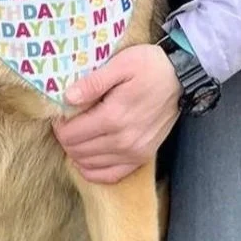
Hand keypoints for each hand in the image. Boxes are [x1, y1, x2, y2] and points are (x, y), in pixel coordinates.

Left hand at [54, 44, 181, 184]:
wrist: (180, 78)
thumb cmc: (149, 66)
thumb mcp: (121, 64)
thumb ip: (93, 82)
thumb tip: (67, 98)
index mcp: (113, 117)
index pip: (70, 134)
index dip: (59, 126)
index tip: (61, 115)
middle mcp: (123, 140)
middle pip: (77, 151)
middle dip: (66, 138)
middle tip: (69, 123)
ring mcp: (134, 152)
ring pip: (89, 164)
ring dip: (77, 152)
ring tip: (79, 135)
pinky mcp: (142, 158)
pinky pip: (110, 176)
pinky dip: (93, 170)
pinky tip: (88, 159)